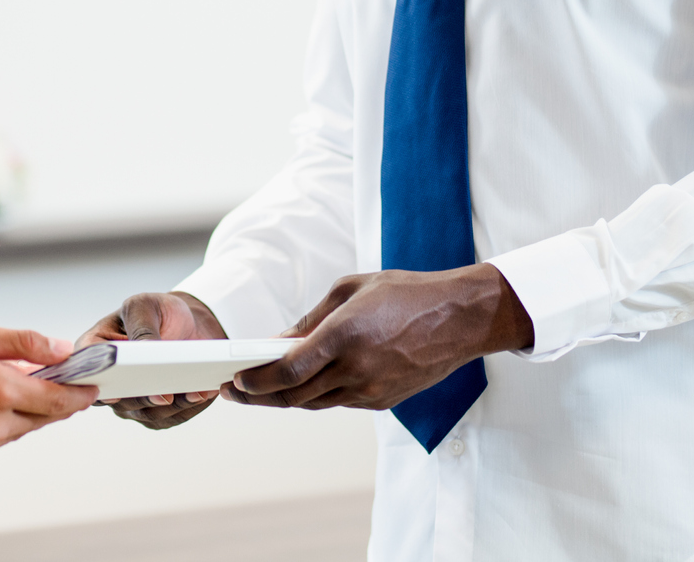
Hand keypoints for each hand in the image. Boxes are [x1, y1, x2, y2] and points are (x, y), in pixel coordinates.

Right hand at [0, 321, 98, 464]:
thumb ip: (23, 343)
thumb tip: (60, 350)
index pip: (56, 400)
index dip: (78, 395)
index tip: (92, 390)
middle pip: (39, 419)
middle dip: (52, 403)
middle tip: (58, 386)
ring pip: (14, 431)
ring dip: (20, 413)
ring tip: (7, 388)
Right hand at [77, 291, 226, 428]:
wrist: (186, 322)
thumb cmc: (157, 310)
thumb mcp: (145, 306)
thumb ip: (141, 329)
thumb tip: (145, 358)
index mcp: (95, 350)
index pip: (84, 373)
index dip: (95, 385)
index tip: (114, 393)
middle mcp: (108, 380)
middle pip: (119, 400)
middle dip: (145, 398)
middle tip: (166, 394)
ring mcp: (129, 399)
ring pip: (147, 413)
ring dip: (172, 405)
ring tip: (193, 391)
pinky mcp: (154, 410)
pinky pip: (169, 417)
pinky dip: (187, 408)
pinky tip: (200, 394)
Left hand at [223, 265, 531, 410]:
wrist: (459, 318)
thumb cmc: (404, 293)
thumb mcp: (350, 289)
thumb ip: (310, 320)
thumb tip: (277, 343)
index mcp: (344, 335)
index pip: (289, 372)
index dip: (257, 381)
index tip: (235, 380)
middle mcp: (356, 369)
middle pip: (295, 396)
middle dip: (259, 396)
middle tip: (234, 391)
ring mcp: (371, 390)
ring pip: (314, 404)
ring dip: (283, 400)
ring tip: (257, 391)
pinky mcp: (383, 402)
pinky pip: (338, 403)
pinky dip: (315, 396)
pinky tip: (297, 388)